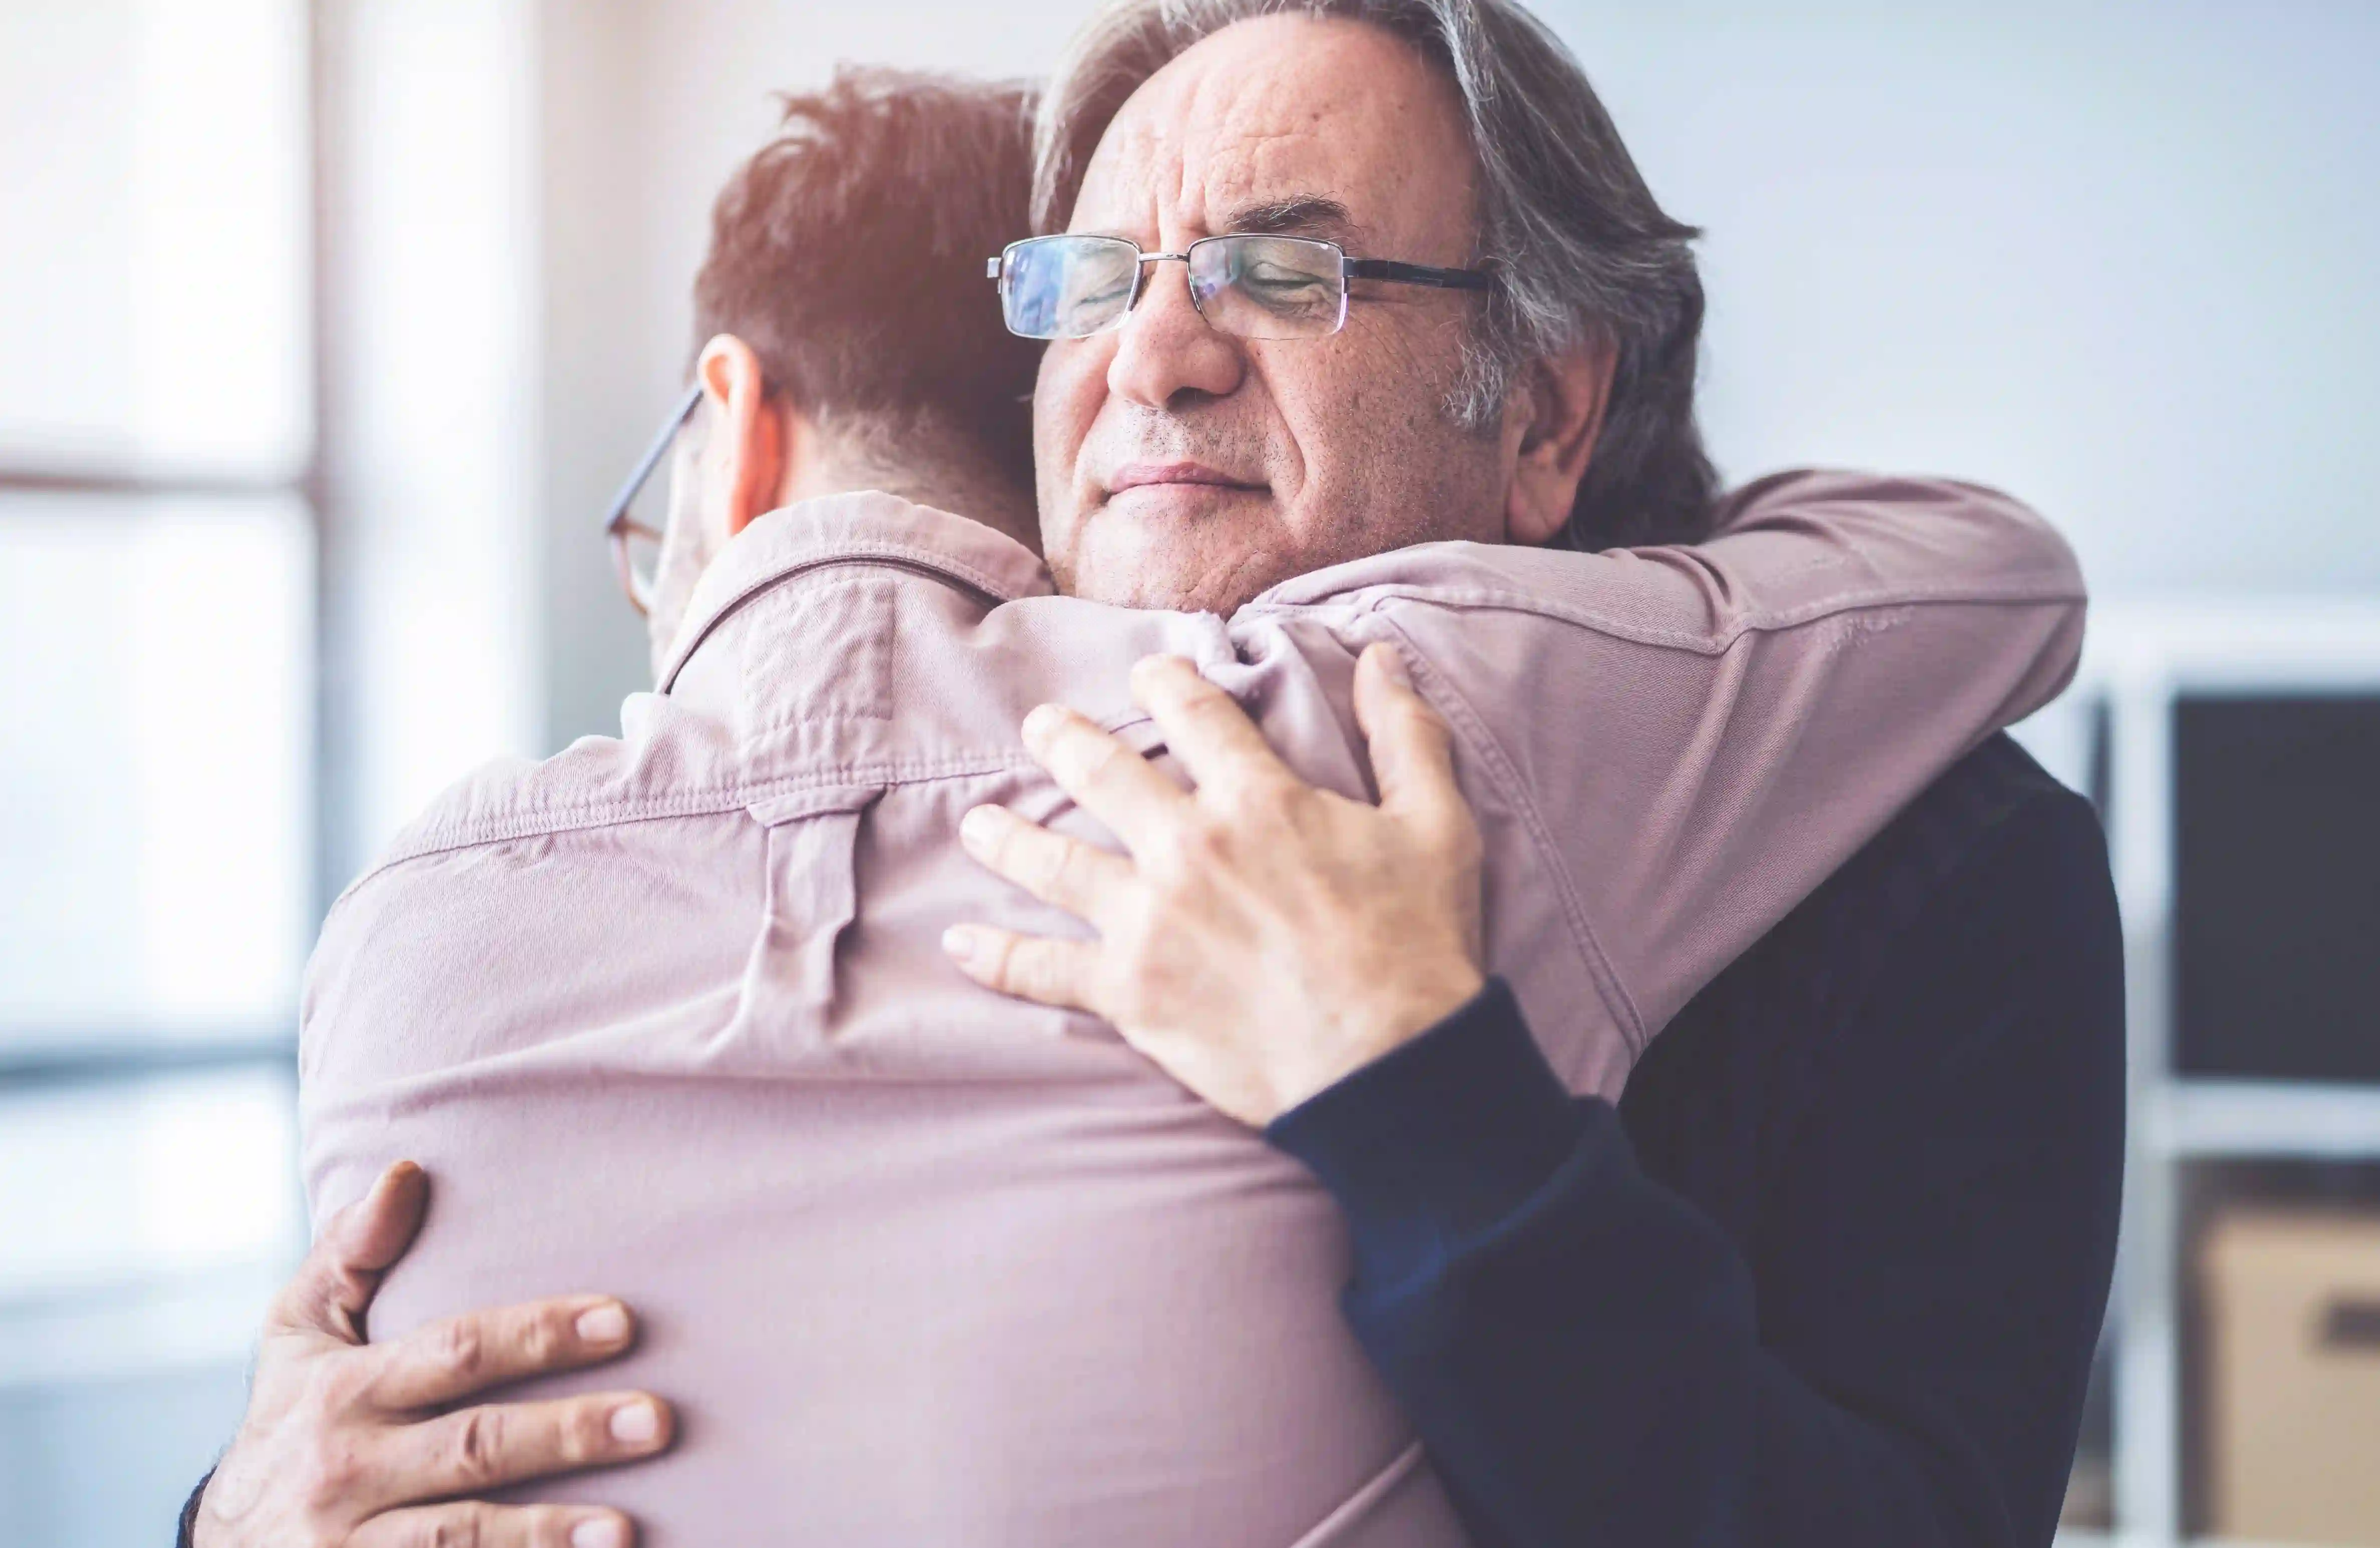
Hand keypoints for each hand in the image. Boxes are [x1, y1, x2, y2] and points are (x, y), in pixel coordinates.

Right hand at [196, 1162, 673, 1547]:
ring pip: (460, 1537)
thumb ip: (350, 1253)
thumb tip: (408, 1169)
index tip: (623, 1321)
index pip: (457, 1352)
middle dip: (568, 1433)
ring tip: (626, 1527)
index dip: (539, 1335)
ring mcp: (351, 1547)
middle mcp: (347, 1469)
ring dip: (545, 1533)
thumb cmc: (287, 1421)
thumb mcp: (298, 1335)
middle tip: (659, 1420)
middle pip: (475, 1446)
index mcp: (343, 1390)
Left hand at [944, 644, 1485, 1124]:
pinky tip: (959, 942)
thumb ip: (1405, 735)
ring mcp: (1149, 920)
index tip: (1148, 673)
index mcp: (1257, 799)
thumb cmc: (1417, 944)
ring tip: (978, 824)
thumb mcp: (1435, 825)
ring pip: (1052, 860)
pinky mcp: (1129, 991)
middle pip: (1100, 772)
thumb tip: (1384, 658)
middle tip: (1040, 727)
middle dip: (1063, 740)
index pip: (1193, 712)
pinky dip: (996, 956)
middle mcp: (1187, 847)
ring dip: (1007, 836)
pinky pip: (1042, 969)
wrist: (1388, 1066)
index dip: (1166, 681)